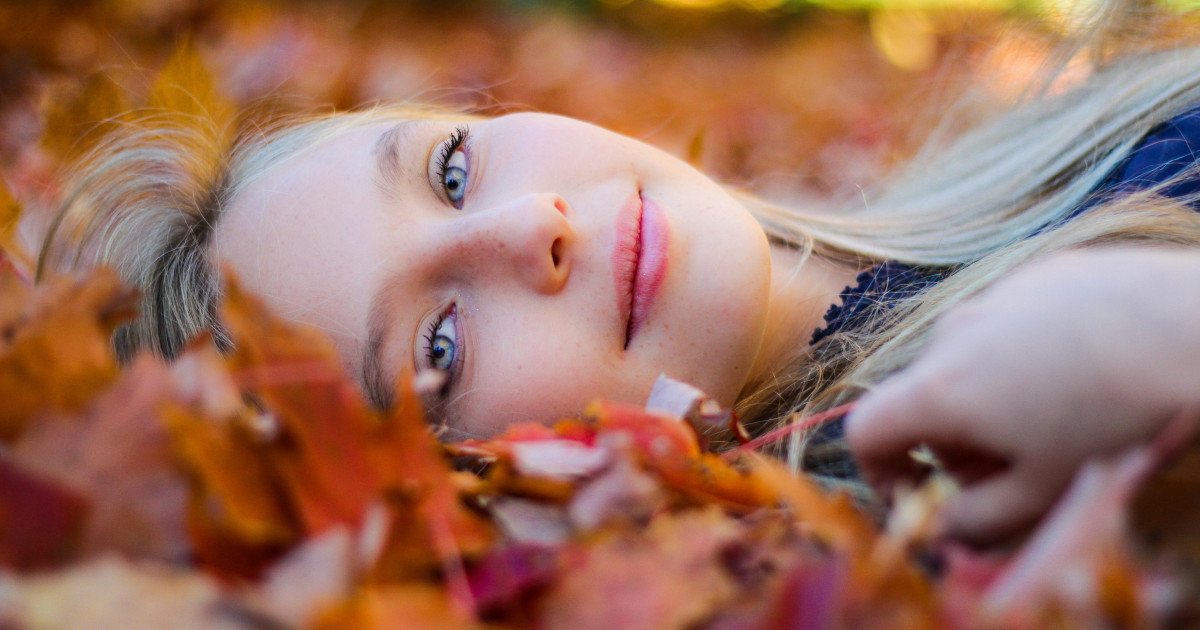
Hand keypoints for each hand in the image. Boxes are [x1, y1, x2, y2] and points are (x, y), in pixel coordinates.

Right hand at [846, 248, 1199, 545]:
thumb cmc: (1119, 420)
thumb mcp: (1044, 492)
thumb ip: (976, 523)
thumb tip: (945, 529)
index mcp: (939, 389)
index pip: (865, 431)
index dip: (880, 473)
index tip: (922, 497)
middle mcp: (952, 333)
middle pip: (925, 398)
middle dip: (954, 445)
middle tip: (1013, 475)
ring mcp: (996, 295)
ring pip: (970, 360)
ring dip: (992, 400)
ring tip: (1061, 422)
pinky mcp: (1044, 273)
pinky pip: (1014, 325)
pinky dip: (1030, 357)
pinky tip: (1090, 373)